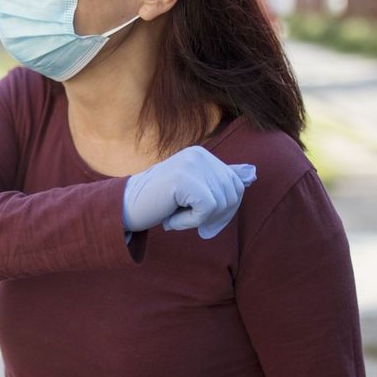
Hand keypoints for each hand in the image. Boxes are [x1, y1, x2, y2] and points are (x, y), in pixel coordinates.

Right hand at [122, 146, 256, 238]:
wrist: (124, 208)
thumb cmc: (158, 202)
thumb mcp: (192, 189)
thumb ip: (218, 180)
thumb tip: (252, 174)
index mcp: (202, 154)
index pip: (235, 185)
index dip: (225, 210)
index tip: (204, 222)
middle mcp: (198, 154)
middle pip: (232, 194)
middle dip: (215, 216)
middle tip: (188, 220)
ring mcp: (190, 164)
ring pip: (221, 204)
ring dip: (198, 220)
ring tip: (174, 214)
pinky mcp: (184, 179)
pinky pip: (207, 209)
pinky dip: (190, 222)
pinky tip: (171, 218)